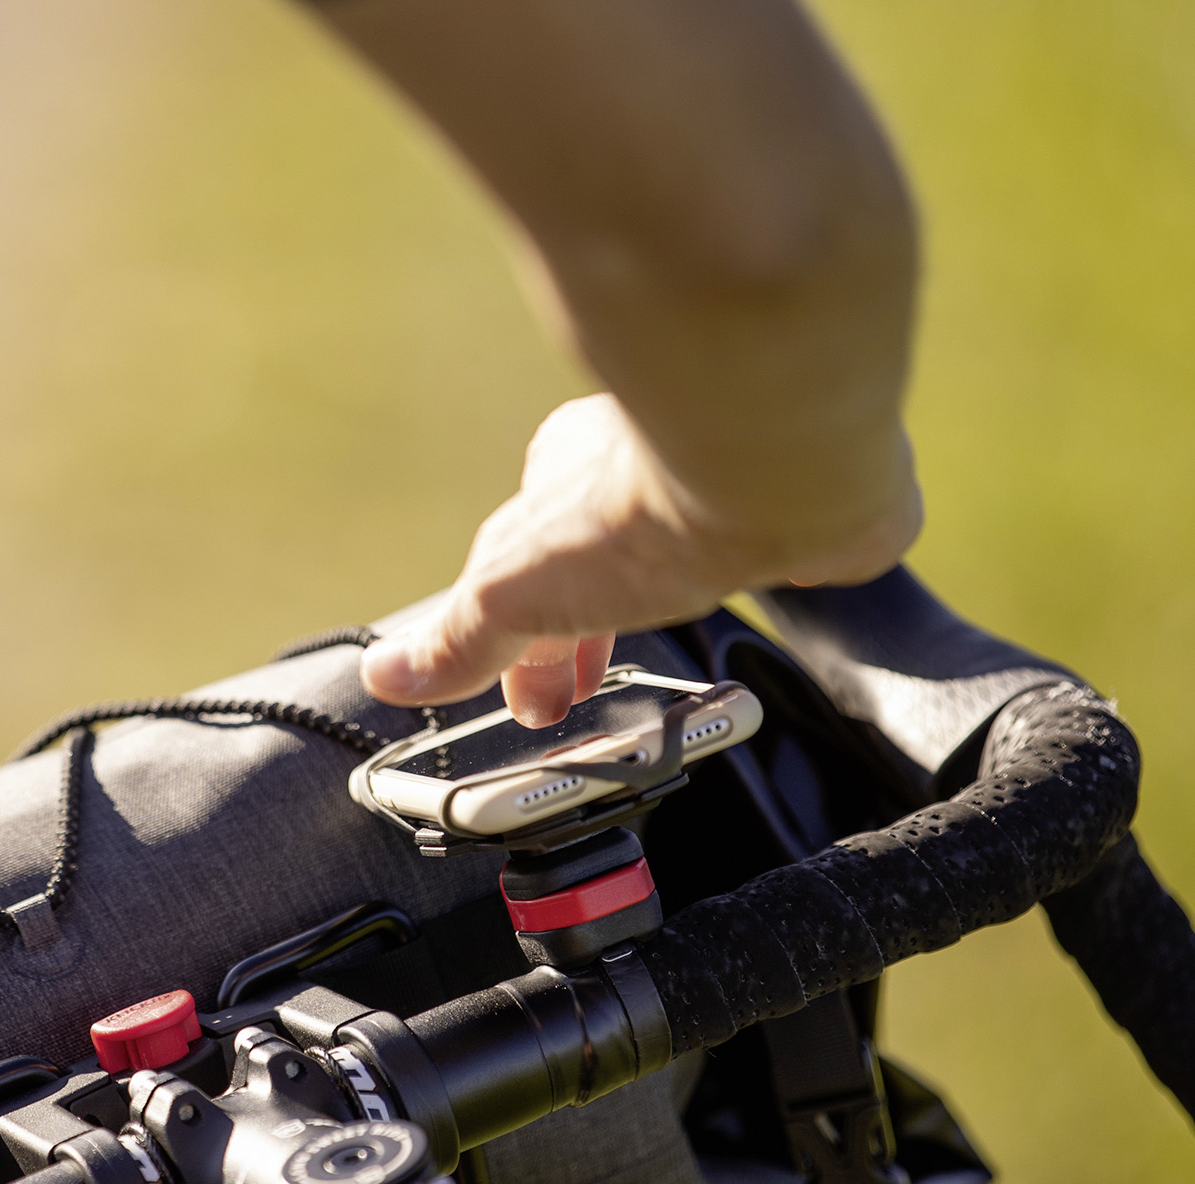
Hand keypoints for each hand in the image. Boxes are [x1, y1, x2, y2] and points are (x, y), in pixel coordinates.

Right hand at [360, 394, 919, 725]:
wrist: (767, 471)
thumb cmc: (632, 511)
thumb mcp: (515, 593)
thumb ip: (461, 638)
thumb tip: (389, 677)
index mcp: (565, 482)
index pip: (531, 575)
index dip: (525, 647)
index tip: (530, 701)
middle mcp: (644, 472)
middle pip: (605, 571)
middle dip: (586, 638)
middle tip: (579, 700)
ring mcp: (727, 483)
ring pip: (685, 556)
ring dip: (661, 609)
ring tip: (662, 674)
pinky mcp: (805, 499)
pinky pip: (774, 543)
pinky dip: (756, 578)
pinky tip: (764, 602)